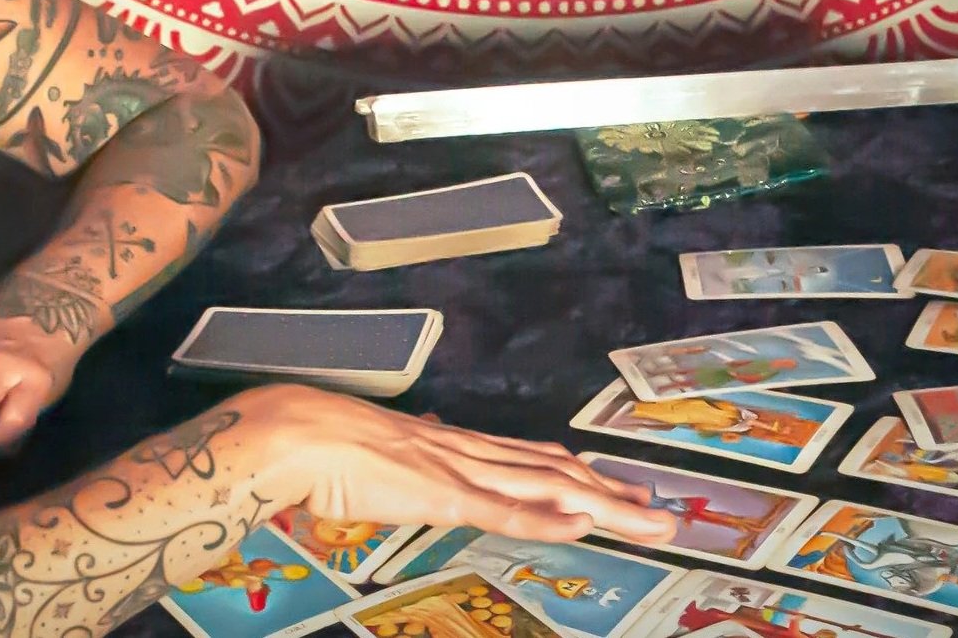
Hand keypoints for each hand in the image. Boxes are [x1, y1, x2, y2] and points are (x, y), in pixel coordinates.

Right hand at [246, 386, 678, 544]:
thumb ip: (409, 452)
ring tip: (649, 523)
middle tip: (658, 510)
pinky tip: (582, 526)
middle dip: (612, 494)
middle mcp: (469, 452)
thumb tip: (421, 440)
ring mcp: (460, 471)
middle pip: (556, 472)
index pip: (530, 459)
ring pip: (549, 489)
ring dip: (606, 508)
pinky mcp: (443, 495)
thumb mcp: (381, 449)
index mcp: (453, 445)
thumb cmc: (327, 444)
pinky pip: (505, 511)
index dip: (577, 474)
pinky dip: (547, 520)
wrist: (299, 432)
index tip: (614, 486)